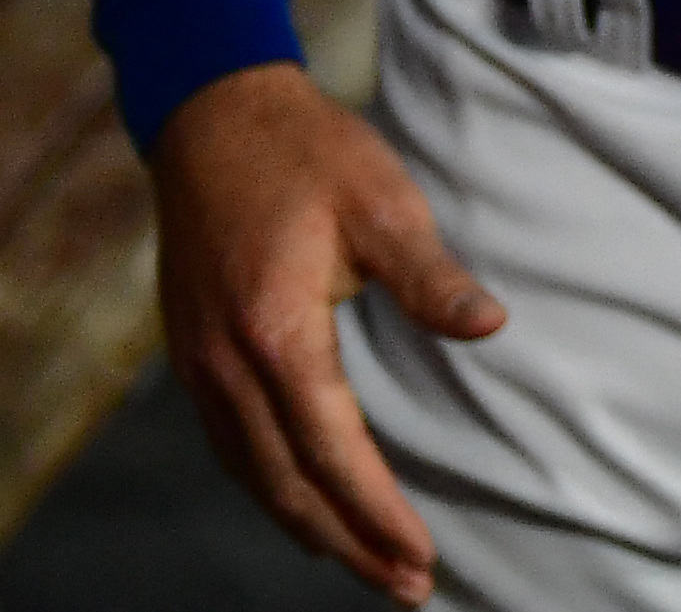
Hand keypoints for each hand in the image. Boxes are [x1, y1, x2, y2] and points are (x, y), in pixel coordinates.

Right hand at [152, 64, 502, 604]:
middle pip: (287, 485)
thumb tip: (489, 326)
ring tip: (361, 564)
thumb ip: (430, 276)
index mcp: (275, 335)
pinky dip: (269, 485)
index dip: (377, 512)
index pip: (333, 452)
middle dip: (347, 543)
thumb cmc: (305, 154)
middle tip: (405, 587)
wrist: (210, 116)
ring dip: (306, 524)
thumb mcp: (381, 203)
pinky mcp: (192, 353)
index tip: (421, 557)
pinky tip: (300, 500)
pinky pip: (232, 445)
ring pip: (252, 473)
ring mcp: (199, 365)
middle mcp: (226, 366)